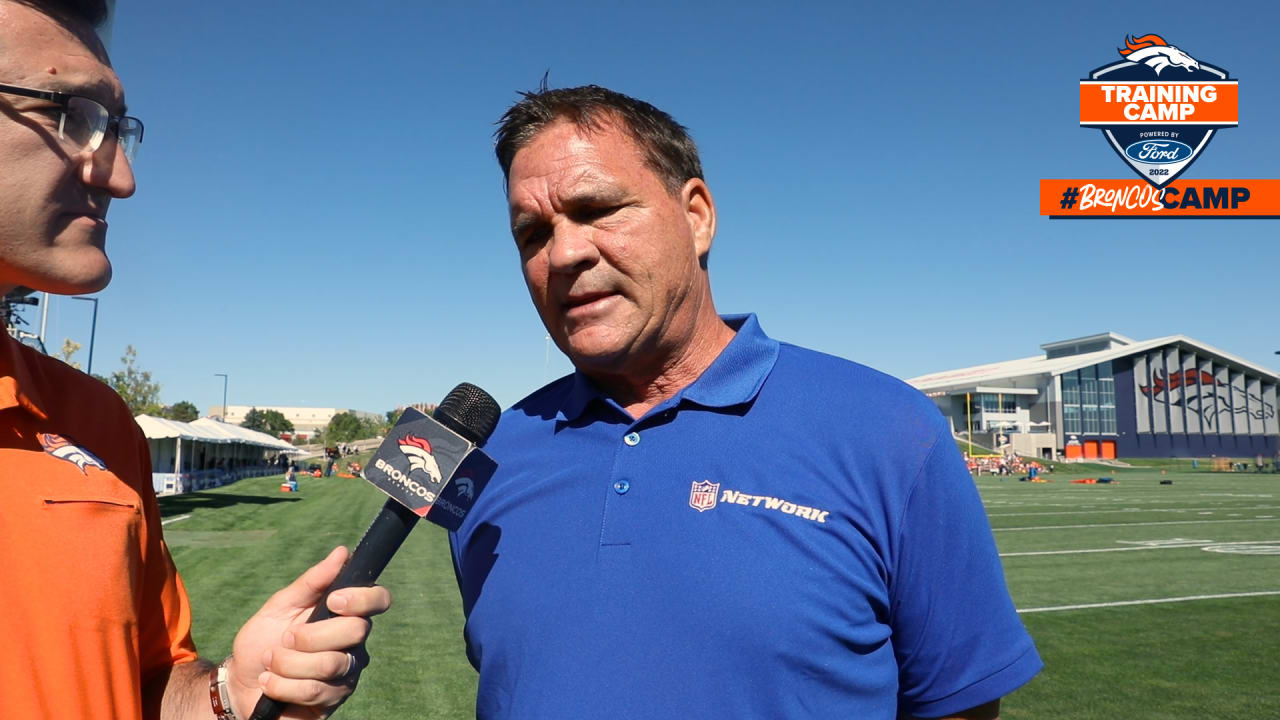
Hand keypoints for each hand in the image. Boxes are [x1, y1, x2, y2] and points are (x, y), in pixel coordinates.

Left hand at [224, 546, 391, 718]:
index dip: (362, 599)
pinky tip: (269, 682)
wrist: (242, 683)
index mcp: (345, 615)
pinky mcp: (333, 700)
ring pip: (330, 663)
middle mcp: (353, 644)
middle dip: (310, 635)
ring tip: (270, 662)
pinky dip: (282, 685)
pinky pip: (314, 690)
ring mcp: (346, 674)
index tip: (333, 601)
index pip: (379, 600)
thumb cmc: (263, 640)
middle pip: (355, 631)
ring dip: (288, 663)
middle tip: (284, 639)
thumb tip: (342, 552)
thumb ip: (312, 581)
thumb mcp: (281, 605)